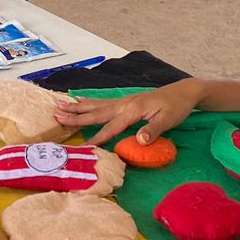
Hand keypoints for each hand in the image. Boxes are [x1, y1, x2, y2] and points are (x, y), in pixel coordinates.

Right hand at [54, 79, 203, 145]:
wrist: (183, 92)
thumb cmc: (176, 108)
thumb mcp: (169, 120)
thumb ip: (153, 131)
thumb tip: (139, 141)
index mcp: (133, 110)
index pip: (111, 127)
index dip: (98, 138)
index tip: (83, 147)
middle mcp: (124, 104)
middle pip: (96, 112)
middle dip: (76, 116)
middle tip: (56, 116)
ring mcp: (123, 101)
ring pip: (96, 106)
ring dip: (77, 107)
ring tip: (59, 106)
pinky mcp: (125, 101)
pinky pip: (102, 103)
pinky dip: (88, 102)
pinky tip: (79, 101)